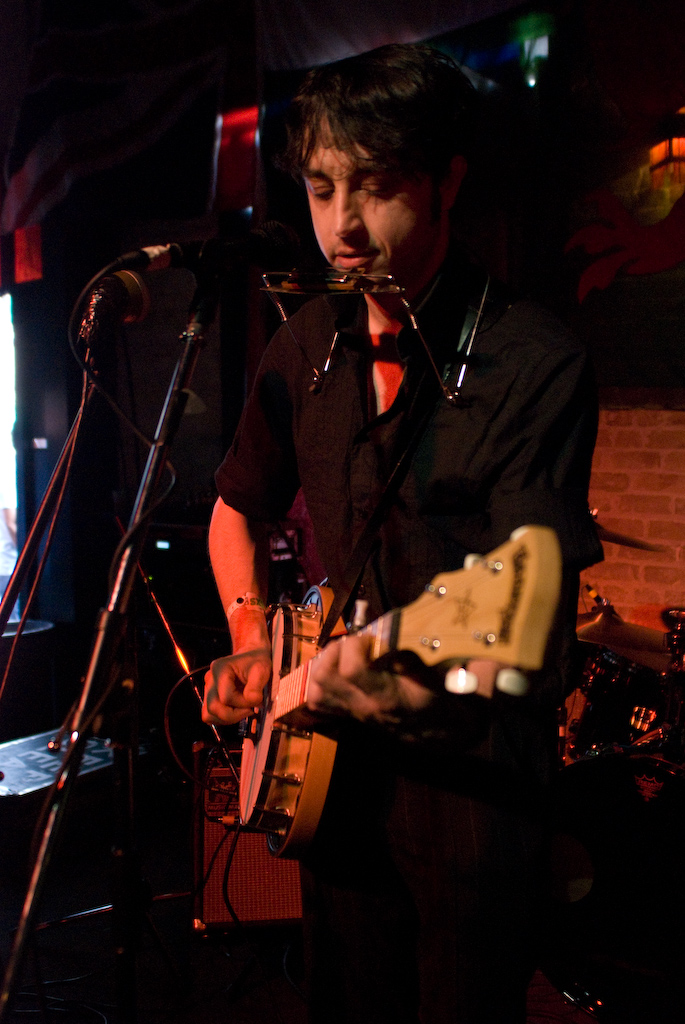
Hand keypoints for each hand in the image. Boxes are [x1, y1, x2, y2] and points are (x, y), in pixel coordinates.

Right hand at [203, 646, 271, 726]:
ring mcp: (208, 689)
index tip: (256, 699)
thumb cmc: (256, 662)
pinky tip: (237, 710)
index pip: (226, 697)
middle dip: (234, 714)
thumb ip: (256, 687)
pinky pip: (210, 715)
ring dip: (227, 718)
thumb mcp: (261, 669)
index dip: (243, 703)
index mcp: (220, 669)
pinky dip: (223, 718)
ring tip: (243, 709)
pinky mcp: (209, 697)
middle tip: (249, 708)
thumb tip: (251, 702)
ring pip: (208, 714)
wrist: (252, 656)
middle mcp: (210, 679)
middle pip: (213, 708)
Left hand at [307, 633, 433, 725]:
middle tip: (353, 643)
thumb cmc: (435, 701)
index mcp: (383, 696)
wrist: (434, 731)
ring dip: (322, 666)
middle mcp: (361, 706)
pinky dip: (320, 682)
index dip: (354, 645)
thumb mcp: (433, 677)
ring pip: (315, 691)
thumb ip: (412, 660)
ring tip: (342, 654)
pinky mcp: (347, 714)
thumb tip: (390, 641)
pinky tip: (337, 669)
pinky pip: (318, 701)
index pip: (351, 670)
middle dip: (333, 651)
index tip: (369, 638)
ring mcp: (351, 712)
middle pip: (323, 678)